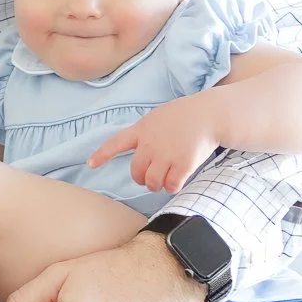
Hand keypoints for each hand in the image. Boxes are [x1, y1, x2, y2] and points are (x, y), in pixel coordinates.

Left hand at [88, 96, 220, 193]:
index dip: (102, 155)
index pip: (116, 143)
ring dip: (156, 185)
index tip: (90, 165)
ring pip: (152, 182)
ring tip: (163, 181)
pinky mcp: (183, 164)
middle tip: (150, 178)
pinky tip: (176, 183)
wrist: (210, 114)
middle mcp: (150, 144)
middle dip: (141, 178)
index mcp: (142, 130)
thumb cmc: (185, 115)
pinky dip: (172, 187)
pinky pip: (171, 185)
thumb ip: (146, 131)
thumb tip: (139, 147)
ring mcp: (166, 154)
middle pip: (136, 172)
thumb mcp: (158, 117)